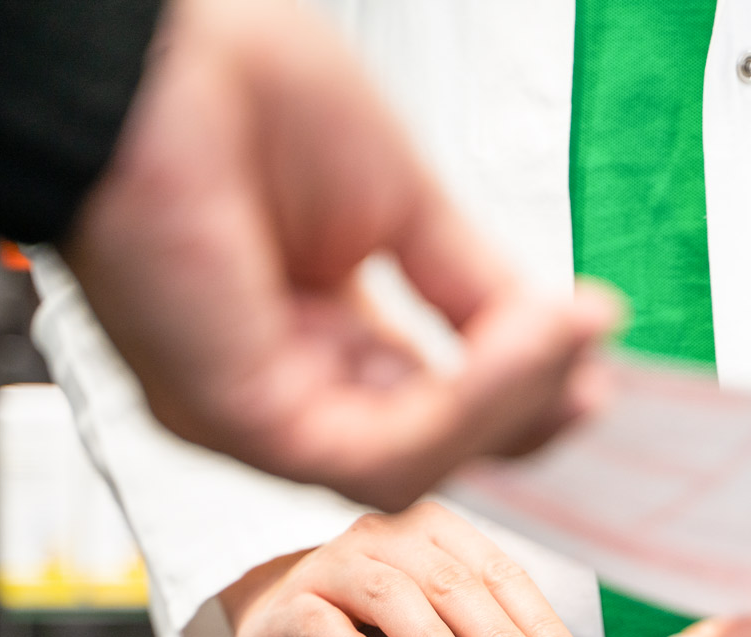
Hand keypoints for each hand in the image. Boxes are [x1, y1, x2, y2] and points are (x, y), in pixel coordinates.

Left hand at [62, 0, 620, 510]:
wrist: (157, 55)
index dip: (514, 391)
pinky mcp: (243, 420)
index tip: (588, 363)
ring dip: (505, 409)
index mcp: (310, 328)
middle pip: (426, 450)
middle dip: (522, 419)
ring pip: (413, 467)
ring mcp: (255, 410)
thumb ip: (477, 285)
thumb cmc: (237, 93)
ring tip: (565, 342)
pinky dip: (465, 409)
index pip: (427, 400)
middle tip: (593, 380)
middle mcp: (280, 380)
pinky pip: (379, 452)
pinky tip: (515, 350)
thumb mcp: (403, 202)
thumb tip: (562, 333)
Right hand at [219, 501, 595, 636]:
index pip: (501, 574)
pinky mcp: (290, 605)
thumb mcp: (439, 613)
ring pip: (392, 596)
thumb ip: (487, 631)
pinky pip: (323, 625)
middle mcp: (388, 536)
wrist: (278, 612)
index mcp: (439, 530)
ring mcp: (335, 565)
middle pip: (453, 584)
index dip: (540, 625)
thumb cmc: (377, 620)